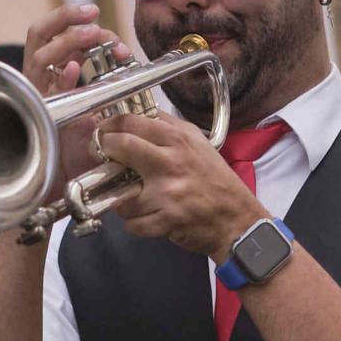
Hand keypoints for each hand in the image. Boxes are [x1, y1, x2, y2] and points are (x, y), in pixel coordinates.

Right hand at [23, 3, 133, 192]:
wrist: (54, 187)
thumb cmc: (73, 156)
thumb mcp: (95, 117)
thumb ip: (105, 94)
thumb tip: (128, 71)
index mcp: (54, 77)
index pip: (61, 38)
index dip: (85, 29)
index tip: (115, 39)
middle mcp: (40, 81)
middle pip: (43, 34)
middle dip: (68, 19)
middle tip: (95, 18)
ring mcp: (33, 92)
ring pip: (39, 49)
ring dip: (66, 36)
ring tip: (92, 32)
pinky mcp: (32, 110)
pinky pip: (41, 85)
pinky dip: (59, 74)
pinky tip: (76, 67)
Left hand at [103, 112, 264, 259]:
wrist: (238, 219)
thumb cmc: (215, 180)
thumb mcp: (197, 144)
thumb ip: (168, 129)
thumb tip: (135, 118)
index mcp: (178, 140)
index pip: (131, 121)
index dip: (109, 127)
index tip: (102, 133)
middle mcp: (171, 162)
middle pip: (121, 145)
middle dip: (104, 152)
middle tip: (104, 160)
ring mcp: (168, 192)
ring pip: (121, 193)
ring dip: (120, 199)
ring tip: (130, 199)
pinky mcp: (167, 220)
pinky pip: (132, 223)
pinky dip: (134, 223)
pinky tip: (144, 218)